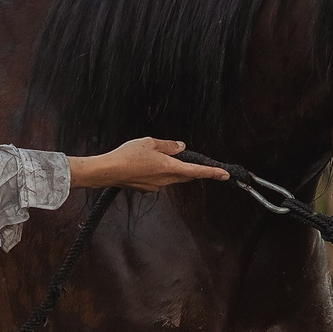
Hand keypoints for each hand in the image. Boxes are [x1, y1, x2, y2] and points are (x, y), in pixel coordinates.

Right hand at [68, 138, 227, 193]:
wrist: (107, 171)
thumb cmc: (127, 156)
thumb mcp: (150, 143)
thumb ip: (168, 145)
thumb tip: (180, 147)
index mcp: (169, 168)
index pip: (196, 172)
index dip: (212, 173)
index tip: (224, 174)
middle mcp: (165, 180)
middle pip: (185, 175)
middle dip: (189, 168)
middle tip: (187, 158)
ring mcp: (156, 186)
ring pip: (172, 177)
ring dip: (171, 168)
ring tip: (155, 155)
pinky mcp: (147, 188)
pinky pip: (159, 179)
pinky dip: (158, 172)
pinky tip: (145, 164)